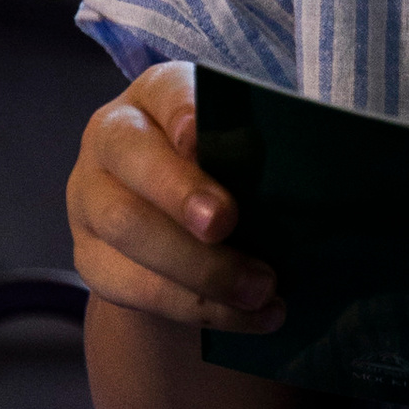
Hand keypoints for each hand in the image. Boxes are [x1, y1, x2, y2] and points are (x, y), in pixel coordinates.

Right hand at [67, 61, 284, 333]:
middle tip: (226, 224)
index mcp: (158, 96)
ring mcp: (91, 199)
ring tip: (263, 290)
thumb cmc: (233, 175)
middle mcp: (113, 140)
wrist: (183, 231)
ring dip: (199, 266)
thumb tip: (317, 176)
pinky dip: (195, 307)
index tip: (200, 135)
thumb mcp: (249, 153)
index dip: (183, 111)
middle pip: (132, 160)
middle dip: (180, 193)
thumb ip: (263, 155)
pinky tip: (248, 317)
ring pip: (126, 228)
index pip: (167, 91)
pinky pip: (132, 286)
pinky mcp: (92, 259)